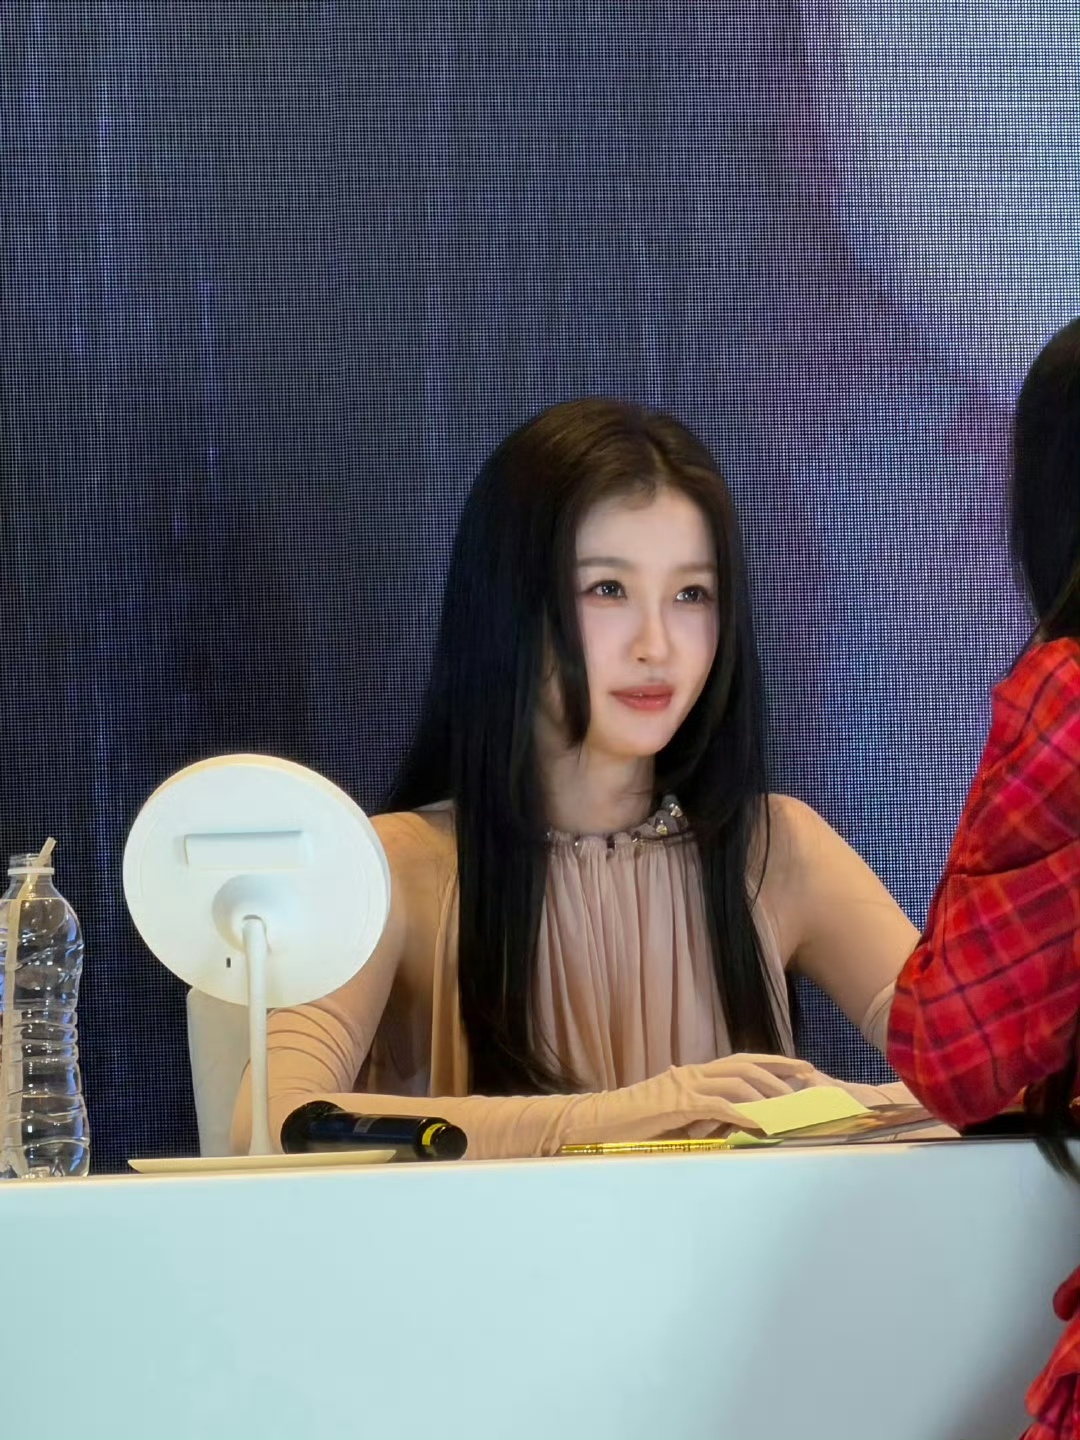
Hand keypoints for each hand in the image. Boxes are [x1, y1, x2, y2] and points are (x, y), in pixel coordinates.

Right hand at [560, 1052, 819, 1145]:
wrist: (598, 1125)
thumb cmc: (634, 1127)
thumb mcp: (677, 1120)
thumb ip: (704, 1119)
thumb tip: (737, 1129)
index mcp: (693, 1076)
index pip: (740, 1062)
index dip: (772, 1063)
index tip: (800, 1069)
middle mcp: (691, 1074)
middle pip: (745, 1064)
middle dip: (779, 1070)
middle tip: (808, 1077)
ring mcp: (683, 1086)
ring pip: (735, 1081)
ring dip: (765, 1093)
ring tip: (789, 1107)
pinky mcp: (675, 1104)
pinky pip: (716, 1106)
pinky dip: (740, 1113)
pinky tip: (758, 1124)